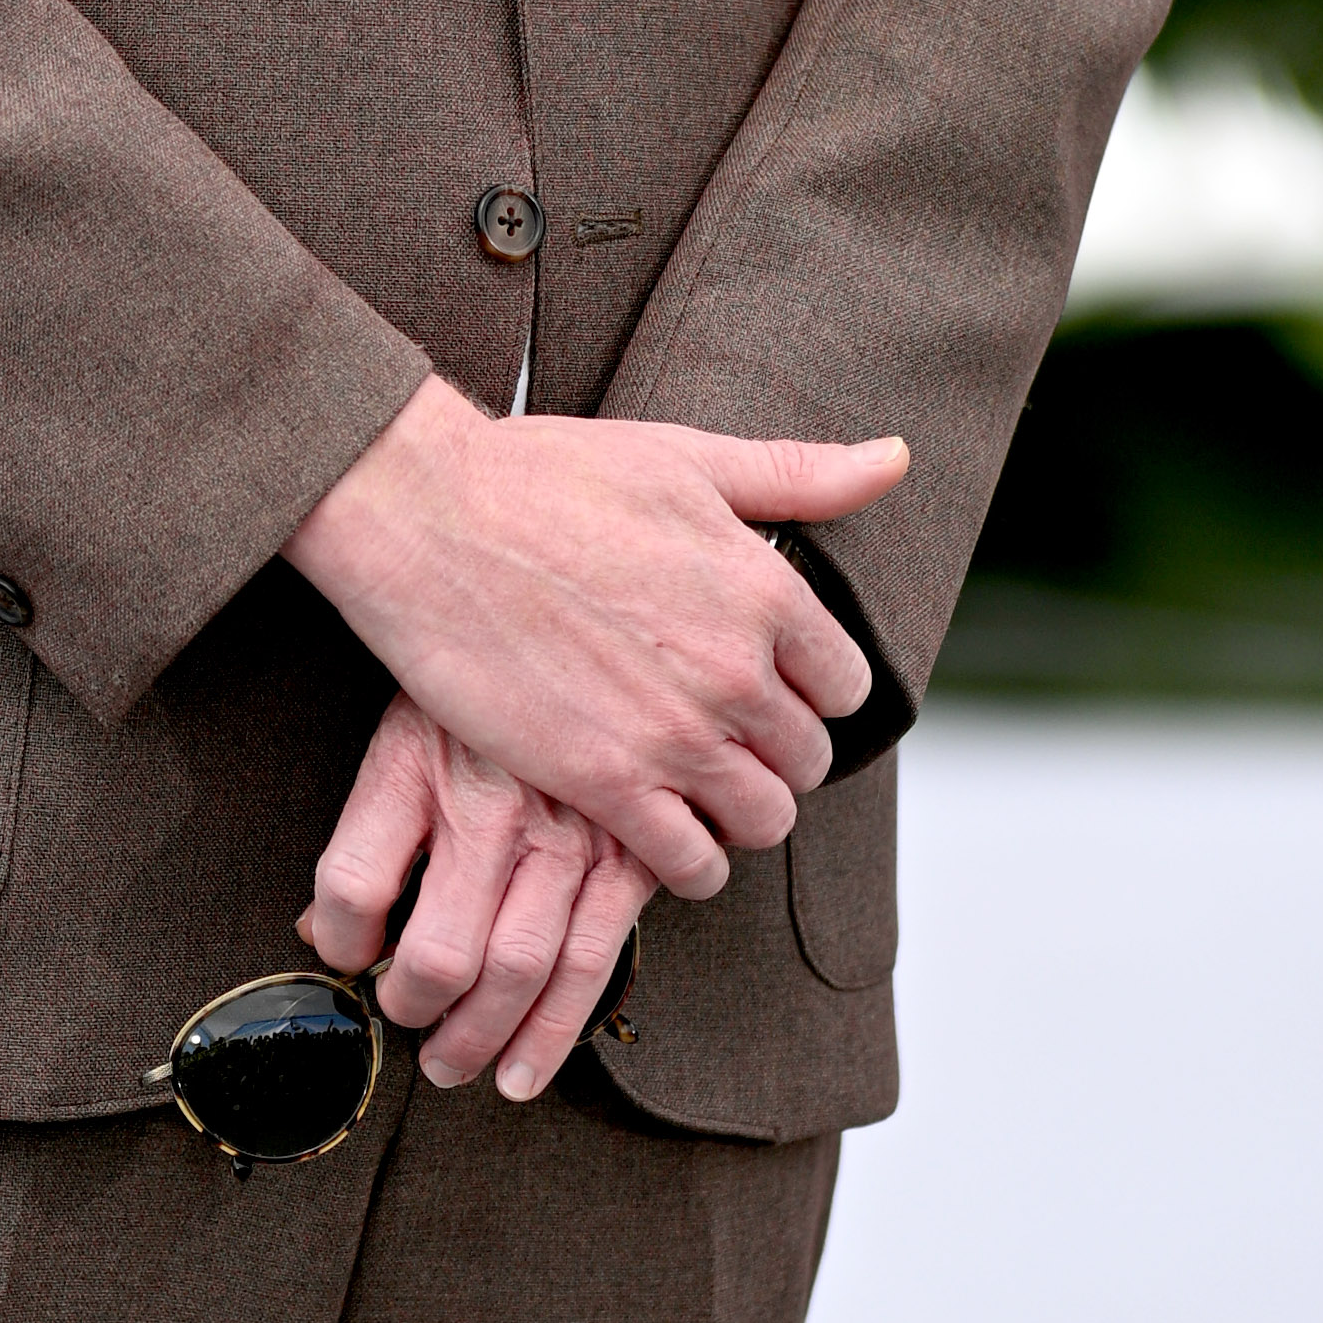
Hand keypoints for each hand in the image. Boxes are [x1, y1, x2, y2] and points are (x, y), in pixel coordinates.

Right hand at [283, 379, 908, 895]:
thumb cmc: (544, 473)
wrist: (426, 514)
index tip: (769, 684)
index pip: (847, 685)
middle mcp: (736, 669)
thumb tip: (896, 458)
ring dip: (738, 812)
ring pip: (763, 820)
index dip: (810, 689)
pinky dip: (688, 861)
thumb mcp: (684, 456)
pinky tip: (657, 828)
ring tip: (695, 787)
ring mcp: (674, 734)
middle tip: (725, 739)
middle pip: (808, 760)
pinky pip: (693, 866)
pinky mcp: (607, 783)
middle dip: (776, 754)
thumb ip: (798, 475)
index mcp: (764, 588)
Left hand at [299, 692, 649, 1100]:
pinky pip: (592, 960)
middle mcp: (490, 804)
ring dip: (478, 1037)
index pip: (351, 882)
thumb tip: (324, 928)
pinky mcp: (628, 852)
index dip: (334, 940)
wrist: (593, 610)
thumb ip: (369, 825)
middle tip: (403, 1020)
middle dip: (413, 1007)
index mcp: (418, 759)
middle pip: (439, 950)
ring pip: (517, 970)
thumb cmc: (488, 671)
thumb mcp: (407, 718)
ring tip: (450, 1062)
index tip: (338, 954)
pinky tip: (523, 1068)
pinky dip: (555, 1032)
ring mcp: (566, 832)